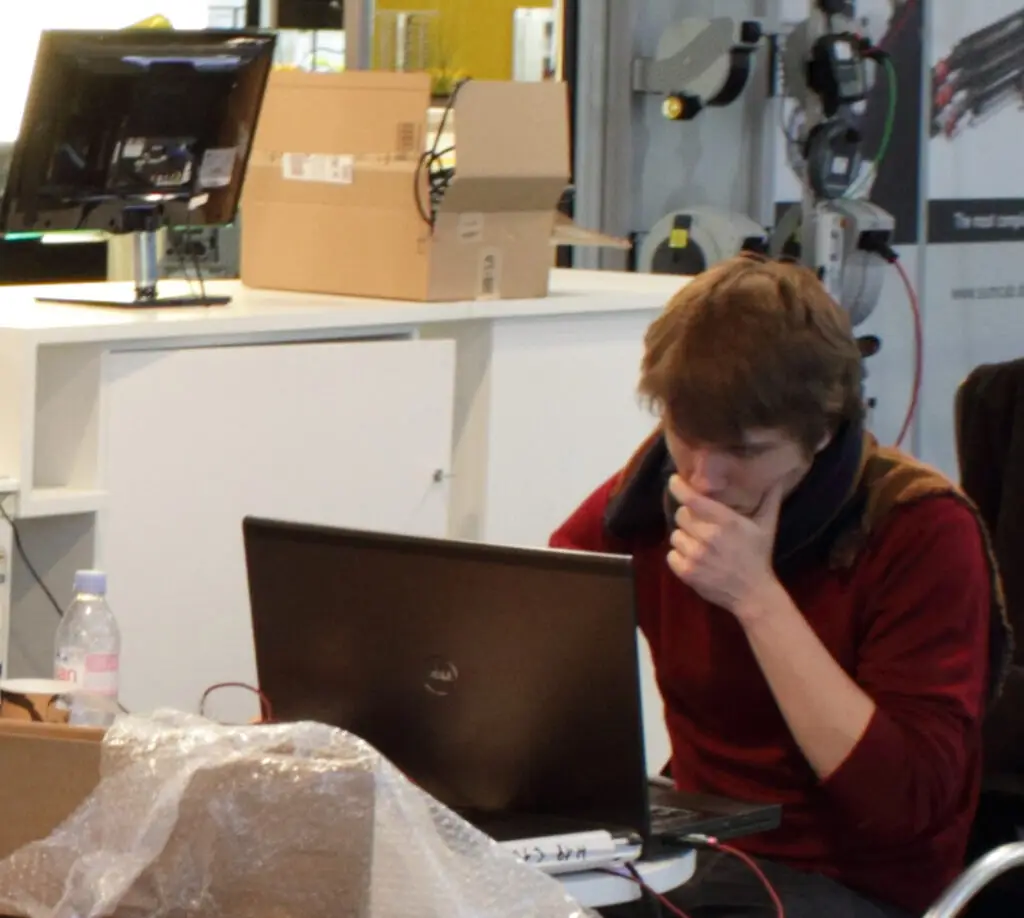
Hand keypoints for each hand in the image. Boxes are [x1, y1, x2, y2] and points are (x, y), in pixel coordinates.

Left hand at [666, 476, 784, 618]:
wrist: (753, 594)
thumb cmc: (758, 557)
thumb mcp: (766, 526)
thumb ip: (769, 500)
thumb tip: (777, 478)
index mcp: (725, 521)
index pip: (692, 499)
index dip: (679, 487)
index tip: (674, 480)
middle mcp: (708, 536)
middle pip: (680, 515)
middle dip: (687, 517)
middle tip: (699, 524)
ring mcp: (696, 555)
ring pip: (674, 535)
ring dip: (683, 537)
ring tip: (698, 544)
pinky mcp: (687, 572)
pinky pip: (671, 555)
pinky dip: (678, 556)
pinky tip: (692, 558)